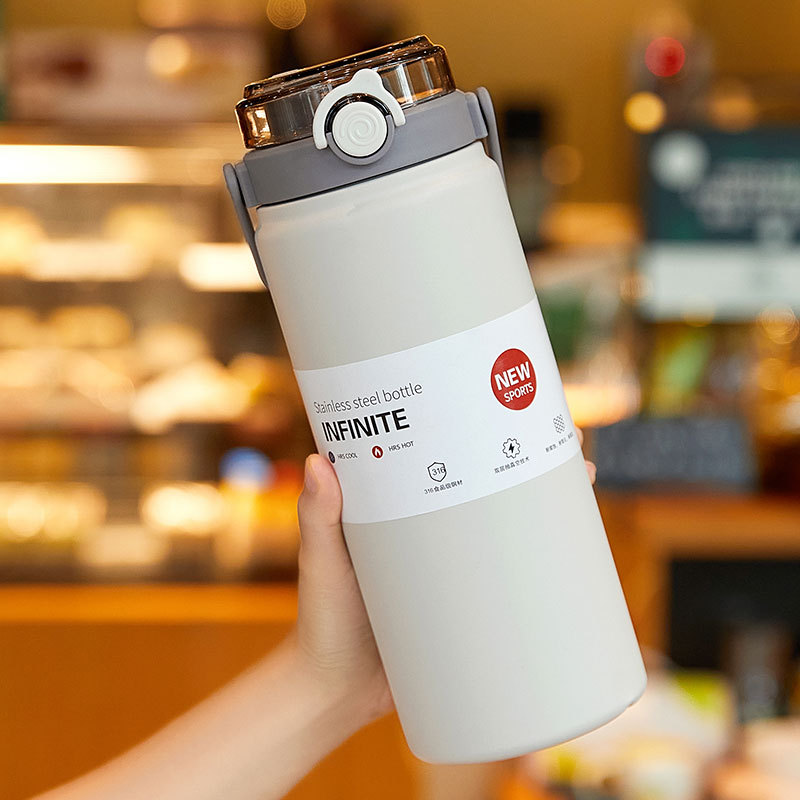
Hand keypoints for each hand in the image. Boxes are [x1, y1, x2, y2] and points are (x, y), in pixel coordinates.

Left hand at [291, 428, 595, 726]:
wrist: (336, 694)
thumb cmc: (321, 621)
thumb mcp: (322, 563)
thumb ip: (318, 518)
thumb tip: (318, 462)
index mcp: (398, 509)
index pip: (443, 457)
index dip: (476, 430)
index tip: (505, 404)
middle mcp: (429, 531)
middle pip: (486, 486)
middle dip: (527, 461)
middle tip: (567, 444)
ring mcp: (451, 568)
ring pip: (503, 526)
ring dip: (541, 506)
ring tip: (581, 483)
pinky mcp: (467, 604)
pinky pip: (507, 576)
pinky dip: (539, 564)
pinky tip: (574, 556)